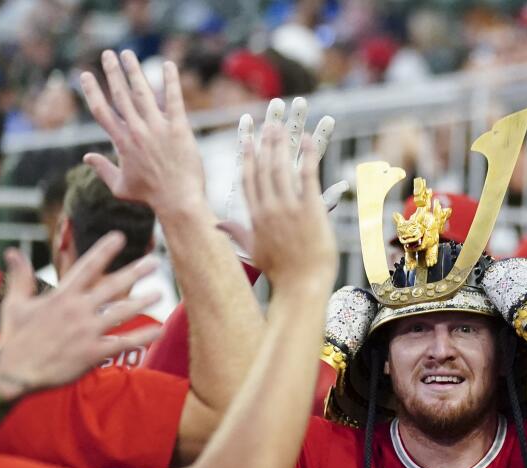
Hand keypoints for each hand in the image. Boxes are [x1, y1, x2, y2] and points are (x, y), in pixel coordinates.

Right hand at [0, 233, 162, 398]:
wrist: (13, 372)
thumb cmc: (15, 336)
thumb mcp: (16, 303)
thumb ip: (21, 276)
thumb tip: (13, 252)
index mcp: (61, 296)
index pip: (87, 267)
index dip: (104, 250)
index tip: (119, 236)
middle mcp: (77, 311)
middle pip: (112, 287)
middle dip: (134, 272)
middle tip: (154, 261)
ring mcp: (87, 332)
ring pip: (122, 313)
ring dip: (143, 302)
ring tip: (161, 292)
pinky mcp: (92, 353)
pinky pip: (123, 343)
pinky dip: (142, 337)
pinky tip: (159, 330)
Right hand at [80, 50, 208, 219]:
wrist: (178, 200)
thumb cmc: (150, 196)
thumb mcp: (120, 186)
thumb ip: (102, 169)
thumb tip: (86, 157)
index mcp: (121, 142)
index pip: (101, 111)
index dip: (92, 91)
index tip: (85, 75)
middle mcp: (137, 131)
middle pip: (120, 95)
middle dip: (112, 72)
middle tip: (107, 54)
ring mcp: (158, 128)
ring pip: (143, 93)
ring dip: (134, 71)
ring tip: (127, 54)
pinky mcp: (179, 128)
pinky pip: (174, 99)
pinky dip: (171, 81)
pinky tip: (168, 64)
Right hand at [217, 123, 337, 290]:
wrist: (301, 285)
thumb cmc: (279, 272)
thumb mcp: (252, 252)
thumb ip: (236, 234)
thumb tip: (216, 227)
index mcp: (255, 215)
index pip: (247, 178)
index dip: (247, 155)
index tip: (247, 136)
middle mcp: (269, 208)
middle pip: (263, 167)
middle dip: (265, 142)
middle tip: (267, 121)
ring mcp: (289, 207)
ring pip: (281, 167)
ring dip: (282, 143)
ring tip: (283, 124)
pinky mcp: (310, 209)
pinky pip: (307, 176)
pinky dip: (308, 155)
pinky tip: (308, 140)